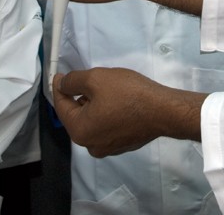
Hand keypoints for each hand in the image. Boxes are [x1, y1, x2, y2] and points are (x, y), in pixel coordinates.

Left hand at [52, 68, 205, 157]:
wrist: (163, 110)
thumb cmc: (128, 94)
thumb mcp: (96, 79)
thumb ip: (73, 81)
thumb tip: (62, 84)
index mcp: (80, 131)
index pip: (61, 106)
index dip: (60, 87)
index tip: (60, 75)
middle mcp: (90, 145)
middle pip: (76, 116)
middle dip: (77, 97)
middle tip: (84, 79)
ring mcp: (108, 148)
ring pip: (92, 121)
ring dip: (92, 105)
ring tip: (102, 89)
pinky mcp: (123, 144)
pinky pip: (106, 127)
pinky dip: (106, 114)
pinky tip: (115, 101)